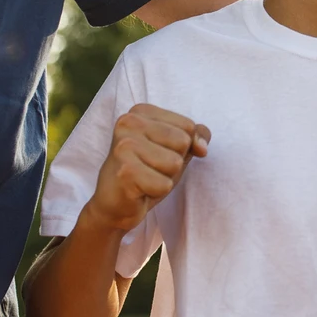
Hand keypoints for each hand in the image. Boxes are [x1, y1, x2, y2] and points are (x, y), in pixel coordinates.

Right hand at [81, 104, 209, 232]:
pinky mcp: (124, 171)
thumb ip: (194, 137)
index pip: (188, 126)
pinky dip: (156, 192)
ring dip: (165, 178)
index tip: (158, 154)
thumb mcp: (174, 149)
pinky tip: (139, 189)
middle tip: (151, 169)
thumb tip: (203, 147)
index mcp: (141, 111)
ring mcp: (124, 146)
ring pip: (175, 163)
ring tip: (146, 178)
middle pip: (183, 142)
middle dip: (174, 163)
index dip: (183, 147)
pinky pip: (164, 184)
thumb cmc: (146, 172)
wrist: (114, 204)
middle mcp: (129, 122)